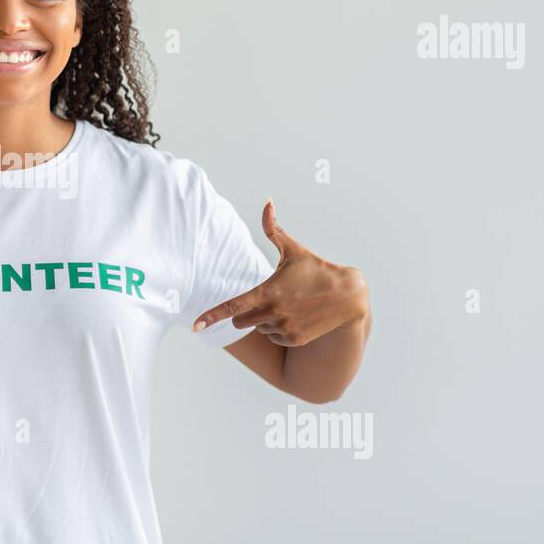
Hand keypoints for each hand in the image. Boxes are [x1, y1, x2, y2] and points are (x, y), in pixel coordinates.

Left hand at [193, 198, 367, 346]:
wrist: (348, 296)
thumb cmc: (316, 269)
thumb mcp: (294, 250)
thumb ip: (273, 230)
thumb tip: (267, 203)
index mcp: (268, 291)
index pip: (233, 306)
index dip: (211, 315)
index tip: (195, 325)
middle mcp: (274, 312)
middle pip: (240, 321)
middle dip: (244, 312)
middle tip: (267, 298)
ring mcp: (285, 328)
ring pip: (257, 329)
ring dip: (264, 320)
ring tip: (288, 305)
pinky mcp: (294, 340)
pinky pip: (273, 338)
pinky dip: (278, 330)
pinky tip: (295, 316)